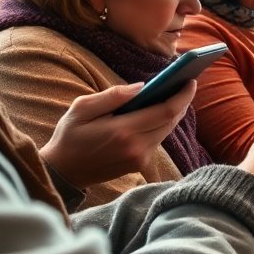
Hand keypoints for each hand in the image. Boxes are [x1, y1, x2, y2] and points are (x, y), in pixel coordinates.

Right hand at [40, 80, 195, 187]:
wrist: (62, 172)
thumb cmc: (69, 136)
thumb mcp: (81, 108)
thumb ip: (113, 96)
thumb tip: (142, 86)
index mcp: (123, 131)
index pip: (166, 111)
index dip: (183, 96)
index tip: (191, 81)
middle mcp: (137, 147)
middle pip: (171, 121)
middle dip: (181, 102)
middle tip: (185, 83)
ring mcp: (140, 158)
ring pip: (167, 131)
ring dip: (172, 113)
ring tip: (174, 94)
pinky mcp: (139, 165)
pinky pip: (157, 140)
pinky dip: (161, 125)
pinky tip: (158, 112)